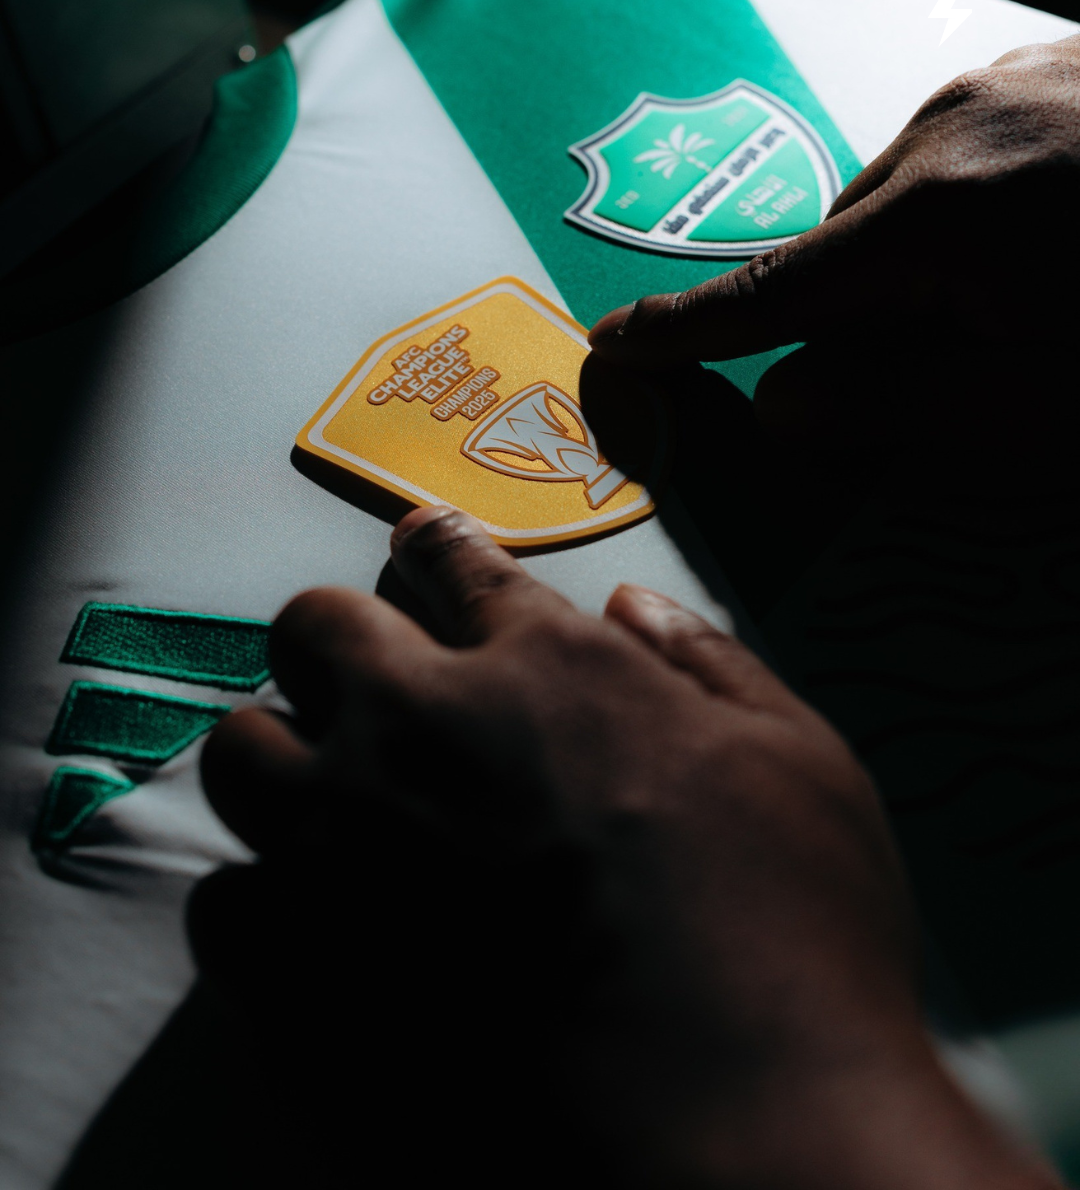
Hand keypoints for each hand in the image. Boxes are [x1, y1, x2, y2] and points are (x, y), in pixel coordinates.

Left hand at [194, 508, 1057, 1188]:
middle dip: (337, 642)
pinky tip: (318, 930)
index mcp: (548, 671)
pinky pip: (224, 902)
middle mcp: (424, 731)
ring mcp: (343, 847)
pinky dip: (263, 903)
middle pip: (313, 628)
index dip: (437, 546)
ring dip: (282, 760)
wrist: (736, 1147)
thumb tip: (634, 605)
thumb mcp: (801, 770)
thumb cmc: (795, 944)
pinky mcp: (292, 972)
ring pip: (241, 750)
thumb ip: (712, 667)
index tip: (419, 541)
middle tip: (372, 690)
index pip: (458, 564)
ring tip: (329, 803)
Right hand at [588, 36, 1079, 457]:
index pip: (773, 291)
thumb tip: (778, 404)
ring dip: (928, 255)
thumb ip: (910, 407)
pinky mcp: (1037, 68)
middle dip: (871, 313)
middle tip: (969, 357)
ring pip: (903, 200)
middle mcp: (947, 129)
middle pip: (847, 251)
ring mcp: (995, 85)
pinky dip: (974, 203)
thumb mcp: (1056, 401)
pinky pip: (958, 151)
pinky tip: (1051, 229)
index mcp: (937, 215)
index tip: (614, 343)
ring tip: (1032, 286)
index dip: (687, 328)